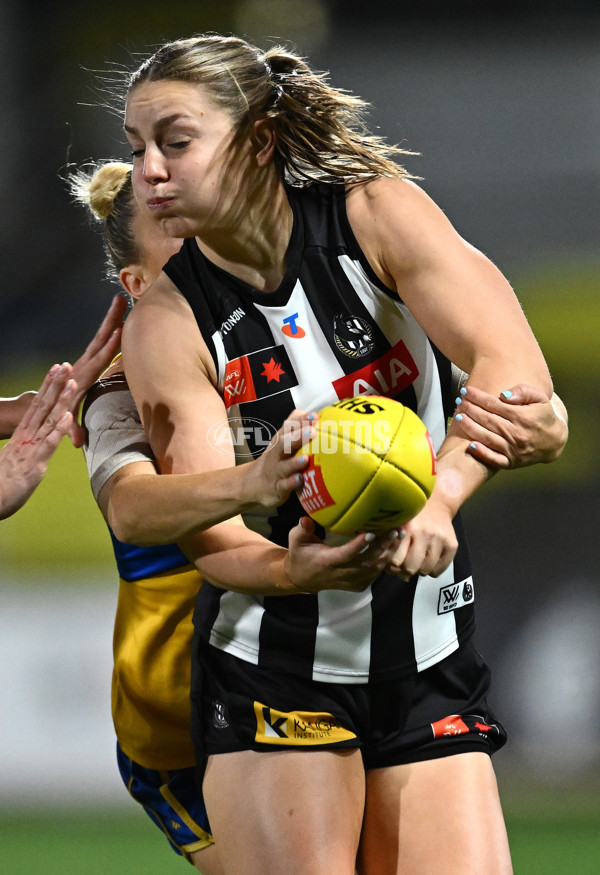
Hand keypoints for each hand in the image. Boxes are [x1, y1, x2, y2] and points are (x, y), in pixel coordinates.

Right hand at [0, 364, 77, 518]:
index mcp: (23, 434)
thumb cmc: (6, 482)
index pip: (37, 405)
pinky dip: (59, 429)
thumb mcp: (21, 459)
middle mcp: (27, 436)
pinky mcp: (35, 463)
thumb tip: (43, 438)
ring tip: (73, 382)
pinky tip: (69, 416)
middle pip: (42, 405)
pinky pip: (49, 442)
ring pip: (49, 419)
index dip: (47, 386)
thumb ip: (32, 446)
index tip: (56, 369)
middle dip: (54, 384)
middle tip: (64, 365)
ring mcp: (31, 448)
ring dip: (62, 400)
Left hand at [69, 294, 126, 446]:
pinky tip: (119, 317)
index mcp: (81, 377)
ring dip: (111, 318)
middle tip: (120, 301)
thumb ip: (71, 427)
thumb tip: (77, 441)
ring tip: (121, 300)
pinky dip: (110, 328)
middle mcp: (83, 365)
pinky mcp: (88, 360)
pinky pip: (101, 341)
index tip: (119, 332)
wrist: (44, 404)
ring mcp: (86, 360)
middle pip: (100, 339)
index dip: (109, 348)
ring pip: (100, 336)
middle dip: (110, 321)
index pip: (98, 360)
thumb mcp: (63, 421)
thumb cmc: (56, 413)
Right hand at [245, 410, 315, 507]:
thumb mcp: (282, 441)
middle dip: (298, 437)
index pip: (290, 427)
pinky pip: (284, 485)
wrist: (252, 483)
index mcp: (280, 440)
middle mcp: (277, 453)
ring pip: (285, 466)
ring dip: (295, 462)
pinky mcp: (277, 487)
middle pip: (284, 443)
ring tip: (306, 459)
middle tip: (312, 432)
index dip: (302, 421)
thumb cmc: (275, 459)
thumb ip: (295, 427)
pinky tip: (299, 479)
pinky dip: (291, 483)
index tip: (315, 416)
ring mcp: (276, 470)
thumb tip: (313, 413)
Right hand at [285, 516, 401, 592]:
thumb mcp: (296, 541)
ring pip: (374, 569)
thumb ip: (301, 530)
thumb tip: (306, 519)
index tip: (371, 532)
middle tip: (394, 530)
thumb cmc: (301, 555)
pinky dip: (385, 561)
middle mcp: (341, 574)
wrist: (302, 579)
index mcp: (327, 562)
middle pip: (366, 562)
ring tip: (399, 535)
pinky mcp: (357, 585)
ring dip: (388, 553)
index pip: (346, 554)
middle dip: (383, 546)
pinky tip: (393, 547)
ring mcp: (351, 582)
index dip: (359, 545)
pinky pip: (375, 575)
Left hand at [386, 496, 457, 579]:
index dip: (392, 566)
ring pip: (426, 570)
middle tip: (405, 565)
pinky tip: (429, 561)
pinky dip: (433, 570)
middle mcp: (424, 533)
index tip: (393, 563)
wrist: (438, 503)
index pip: (396, 560)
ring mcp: (439, 539)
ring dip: (420, 570)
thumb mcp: (398, 524)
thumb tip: (390, 569)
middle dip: (406, 570)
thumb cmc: (413, 516)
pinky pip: (440, 569)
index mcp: (407, 528)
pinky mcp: (452, 544)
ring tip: (418, 562)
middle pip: (411, 567)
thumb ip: (391, 543)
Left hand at [454, 384, 567, 468]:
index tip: (466, 390)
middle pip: (488, 420)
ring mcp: (513, 449)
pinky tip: (470, 445)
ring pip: (487, 438)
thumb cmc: (543, 416)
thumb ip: (523, 391)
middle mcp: (517, 434)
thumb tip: (502, 396)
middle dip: (471, 409)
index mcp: (523, 417)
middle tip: (459, 400)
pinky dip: (483, 453)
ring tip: (458, 417)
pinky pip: (495, 459)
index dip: (478, 397)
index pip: (494, 405)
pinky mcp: (511, 462)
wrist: (555, 442)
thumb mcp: (540, 398)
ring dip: (470, 427)